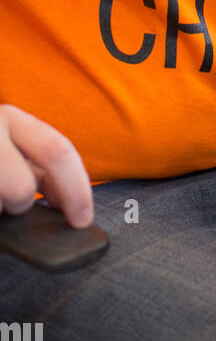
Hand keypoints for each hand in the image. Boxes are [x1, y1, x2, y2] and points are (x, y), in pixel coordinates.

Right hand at [0, 104, 93, 226]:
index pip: (58, 151)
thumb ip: (38, 166)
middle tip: (14, 210)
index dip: (77, 191)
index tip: (82, 221)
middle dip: (21, 206)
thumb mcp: (12, 149)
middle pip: (21, 188)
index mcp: (11, 119)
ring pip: (3, 201)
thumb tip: (68, 205)